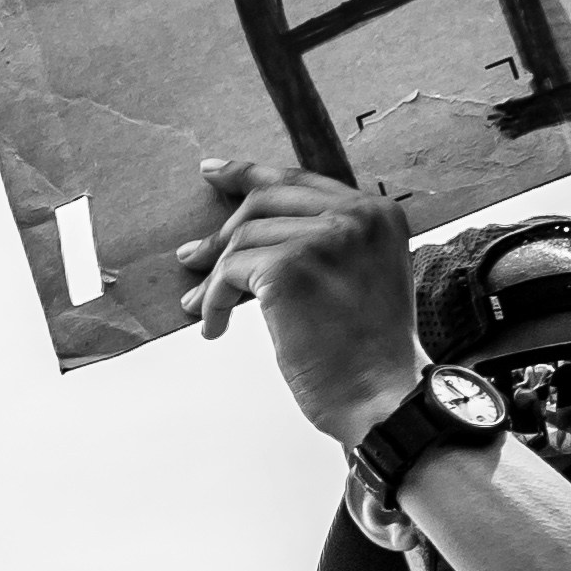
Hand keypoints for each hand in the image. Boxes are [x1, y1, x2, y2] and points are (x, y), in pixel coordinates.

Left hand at [180, 164, 425, 449]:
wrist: (380, 397)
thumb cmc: (367, 354)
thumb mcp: (361, 278)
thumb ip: (325, 246)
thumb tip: (253, 236)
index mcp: (378, 214)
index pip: (302, 181)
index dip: (250, 174)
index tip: (214, 174)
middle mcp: (355, 216)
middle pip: (266, 201)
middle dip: (222, 229)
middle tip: (190, 255)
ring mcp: (323, 238)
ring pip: (243, 240)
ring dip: (215, 278)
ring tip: (202, 308)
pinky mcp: (289, 267)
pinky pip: (229, 273)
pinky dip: (213, 300)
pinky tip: (214, 327)